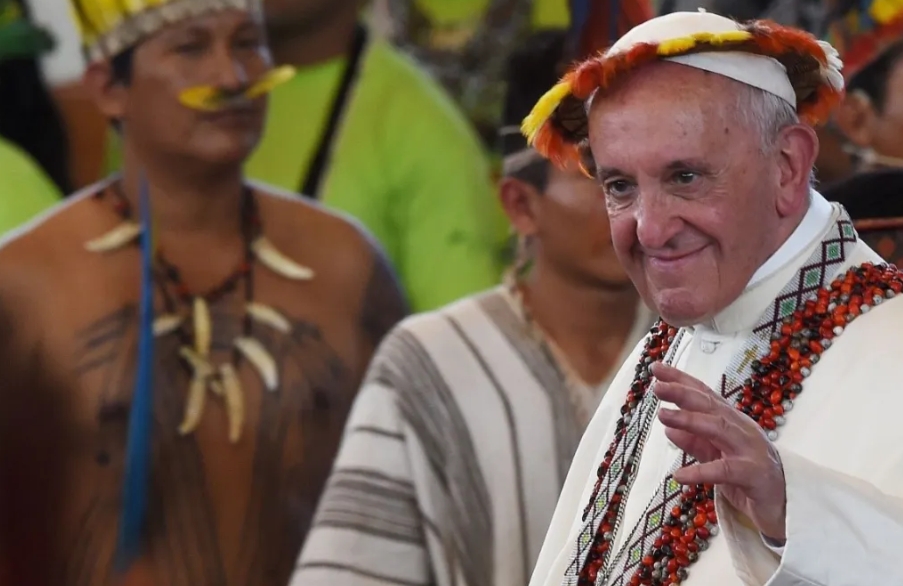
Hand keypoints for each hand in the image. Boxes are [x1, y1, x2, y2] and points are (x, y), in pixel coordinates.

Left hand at [651, 362, 787, 541]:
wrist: (785, 506)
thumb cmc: (747, 477)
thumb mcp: (716, 457)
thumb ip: (695, 442)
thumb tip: (667, 428)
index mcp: (731, 420)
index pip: (704, 395)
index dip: (681, 380)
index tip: (656, 368)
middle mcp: (741, 429)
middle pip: (710, 405)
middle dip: (683, 393)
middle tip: (657, 386)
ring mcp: (749, 450)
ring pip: (718, 429)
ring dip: (690, 420)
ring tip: (663, 416)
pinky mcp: (754, 474)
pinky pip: (725, 471)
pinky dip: (700, 471)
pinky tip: (679, 475)